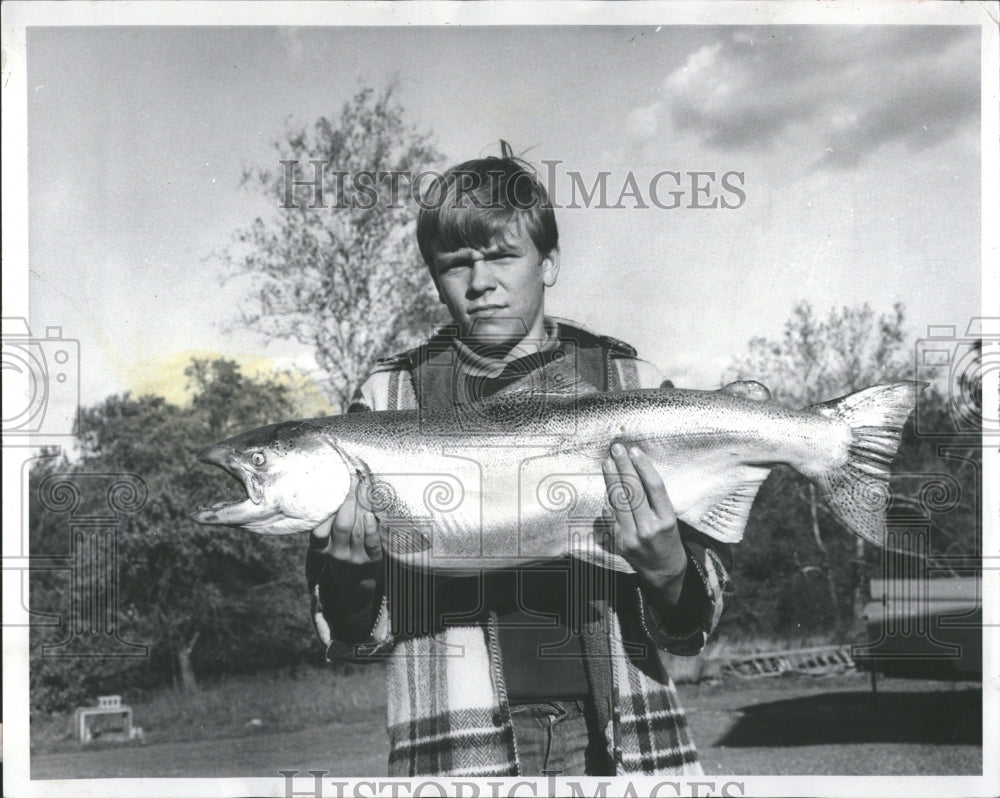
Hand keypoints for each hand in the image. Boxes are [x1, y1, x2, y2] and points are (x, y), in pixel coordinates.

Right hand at [309, 473, 381, 565]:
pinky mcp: (372, 560)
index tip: (332, 491)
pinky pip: (372, 543)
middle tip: (351, 484)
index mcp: (321, 548)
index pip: (319, 532)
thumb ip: (330, 520)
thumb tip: (337, 485)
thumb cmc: (340, 549)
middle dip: (348, 503)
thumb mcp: (328, 540)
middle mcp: (337, 554)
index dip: (325, 512)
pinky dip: (371, 528)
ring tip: (363, 490)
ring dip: (361, 509)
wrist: (356, 579)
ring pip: (357, 531)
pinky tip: (370, 515)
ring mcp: (355, 558)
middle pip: (342, 526)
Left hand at [602, 442, 687, 605]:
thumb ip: (655, 500)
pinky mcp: (619, 544)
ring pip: (619, 503)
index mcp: (667, 520)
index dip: (644, 467)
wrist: (664, 573)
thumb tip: (635, 471)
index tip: (635, 451)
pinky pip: (611, 519)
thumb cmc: (668, 540)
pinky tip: (605, 489)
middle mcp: (650, 528)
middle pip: (634, 492)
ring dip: (612, 480)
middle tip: (617, 449)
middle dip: (624, 467)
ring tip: (607, 462)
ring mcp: (633, 537)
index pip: (654, 487)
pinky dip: (608, 503)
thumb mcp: (670, 519)